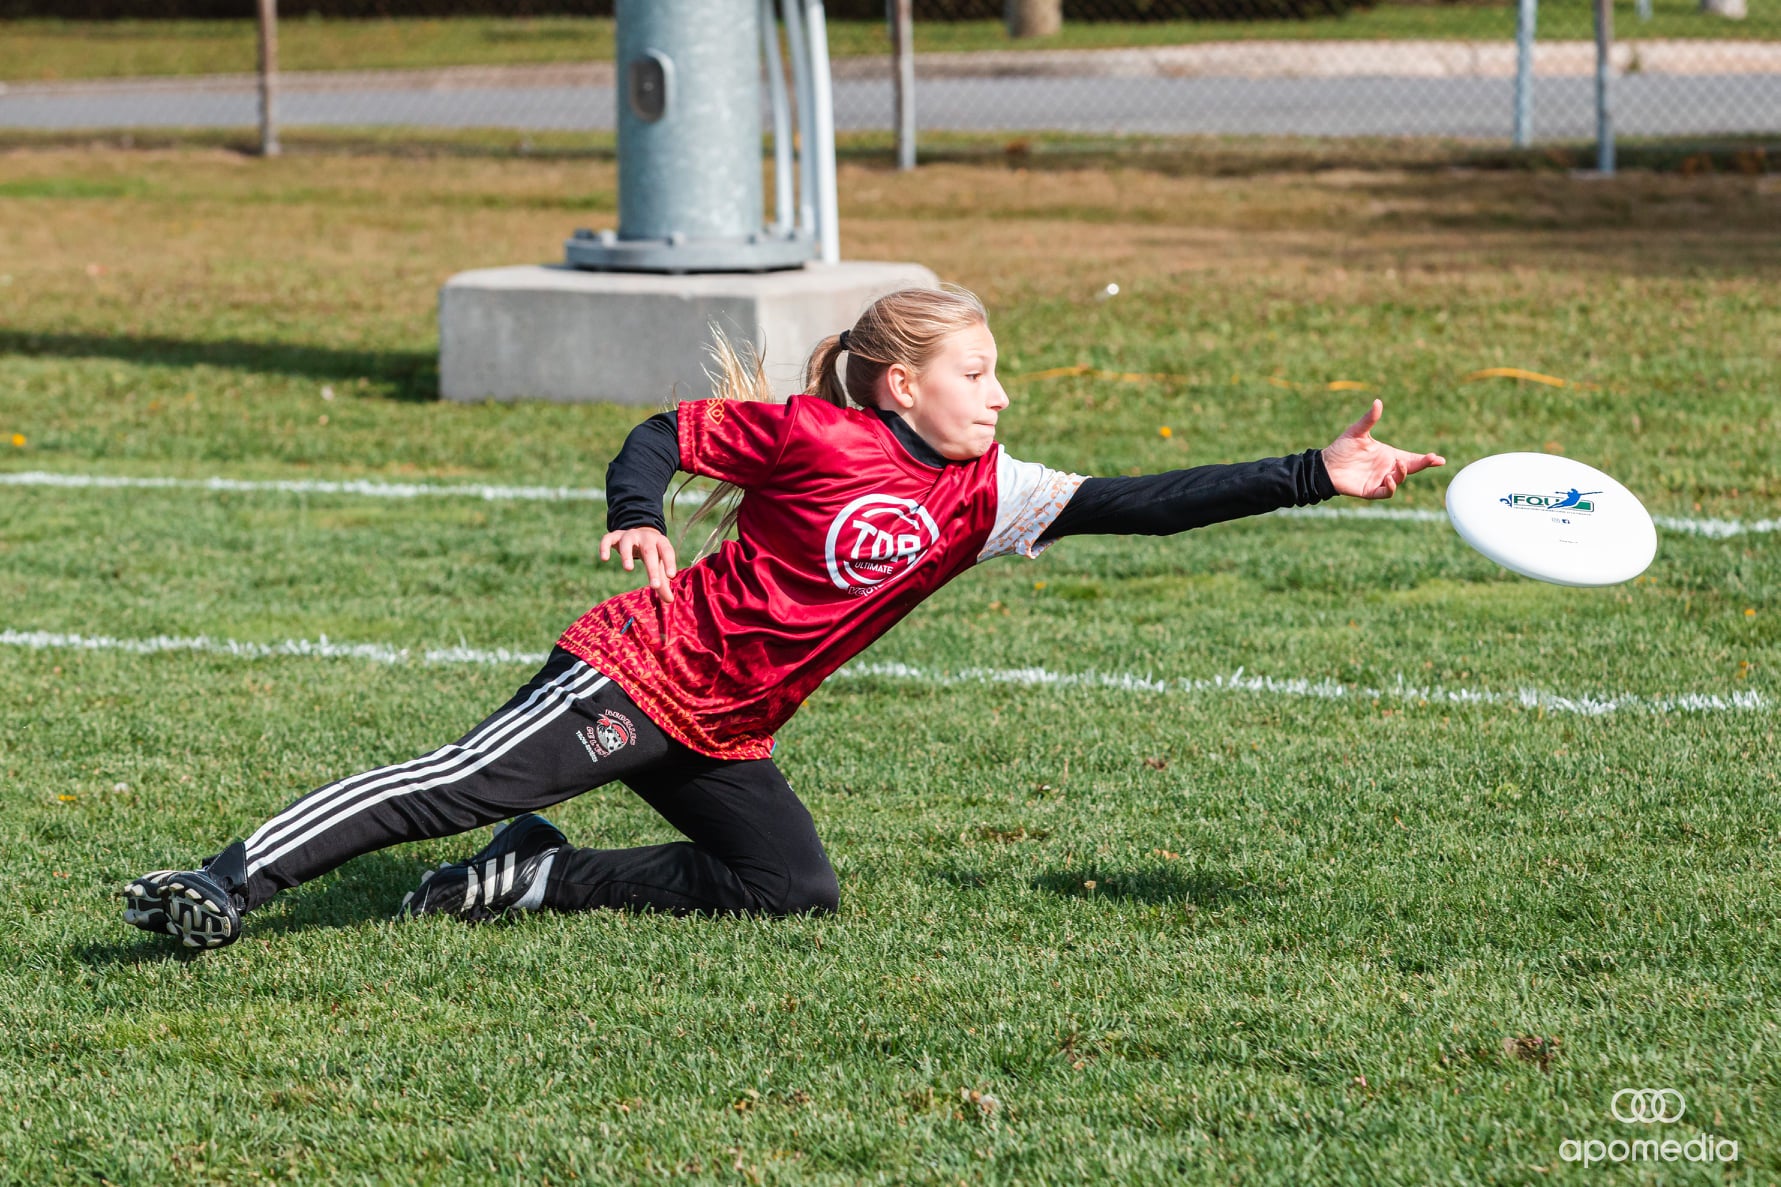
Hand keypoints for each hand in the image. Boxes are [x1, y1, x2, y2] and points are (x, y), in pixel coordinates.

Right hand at [599, 527, 677, 602]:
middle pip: (649, 551)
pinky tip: (604, 558)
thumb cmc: (653, 554)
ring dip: (627, 555)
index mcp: (660, 543)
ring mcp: (630, 535)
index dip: (670, 563)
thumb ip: (663, 583)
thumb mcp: (659, 565)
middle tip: (655, 586)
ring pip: (627, 542)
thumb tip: (669, 601)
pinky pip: (608, 538)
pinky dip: (604, 547)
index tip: (671, 576)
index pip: (667, 551)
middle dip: (652, 568)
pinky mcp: (615, 536)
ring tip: (629, 569)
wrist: (640, 533)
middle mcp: (646, 537)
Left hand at [1321, 400, 1444, 499]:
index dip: (1426, 460)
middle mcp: (1387, 468)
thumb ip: (1369, 419)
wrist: (1325, 465)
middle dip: (1422, 464)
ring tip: (1399, 464)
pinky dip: (1390, 487)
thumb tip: (1378, 401)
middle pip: (1411, 468)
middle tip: (1431, 459)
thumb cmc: (1342, 448)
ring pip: (1399, 480)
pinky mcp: (1370, 491)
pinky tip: (1389, 479)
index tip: (1440, 459)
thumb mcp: (1357, 432)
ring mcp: (1380, 480)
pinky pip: (1385, 492)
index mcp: (1388, 455)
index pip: (1412, 458)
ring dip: (1402, 473)